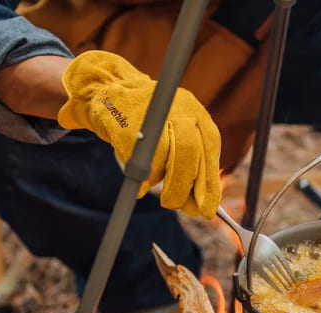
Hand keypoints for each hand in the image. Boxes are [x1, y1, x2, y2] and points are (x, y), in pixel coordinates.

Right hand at [58, 51, 221, 218]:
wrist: (112, 94)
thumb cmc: (151, 128)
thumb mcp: (179, 142)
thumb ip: (193, 170)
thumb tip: (202, 207)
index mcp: (197, 115)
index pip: (209, 152)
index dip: (209, 184)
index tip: (205, 210)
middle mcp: (179, 109)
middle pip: (188, 152)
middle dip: (182, 187)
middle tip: (173, 204)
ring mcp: (153, 113)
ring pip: (163, 156)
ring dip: (158, 180)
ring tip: (153, 183)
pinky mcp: (128, 123)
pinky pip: (138, 159)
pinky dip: (140, 177)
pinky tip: (139, 180)